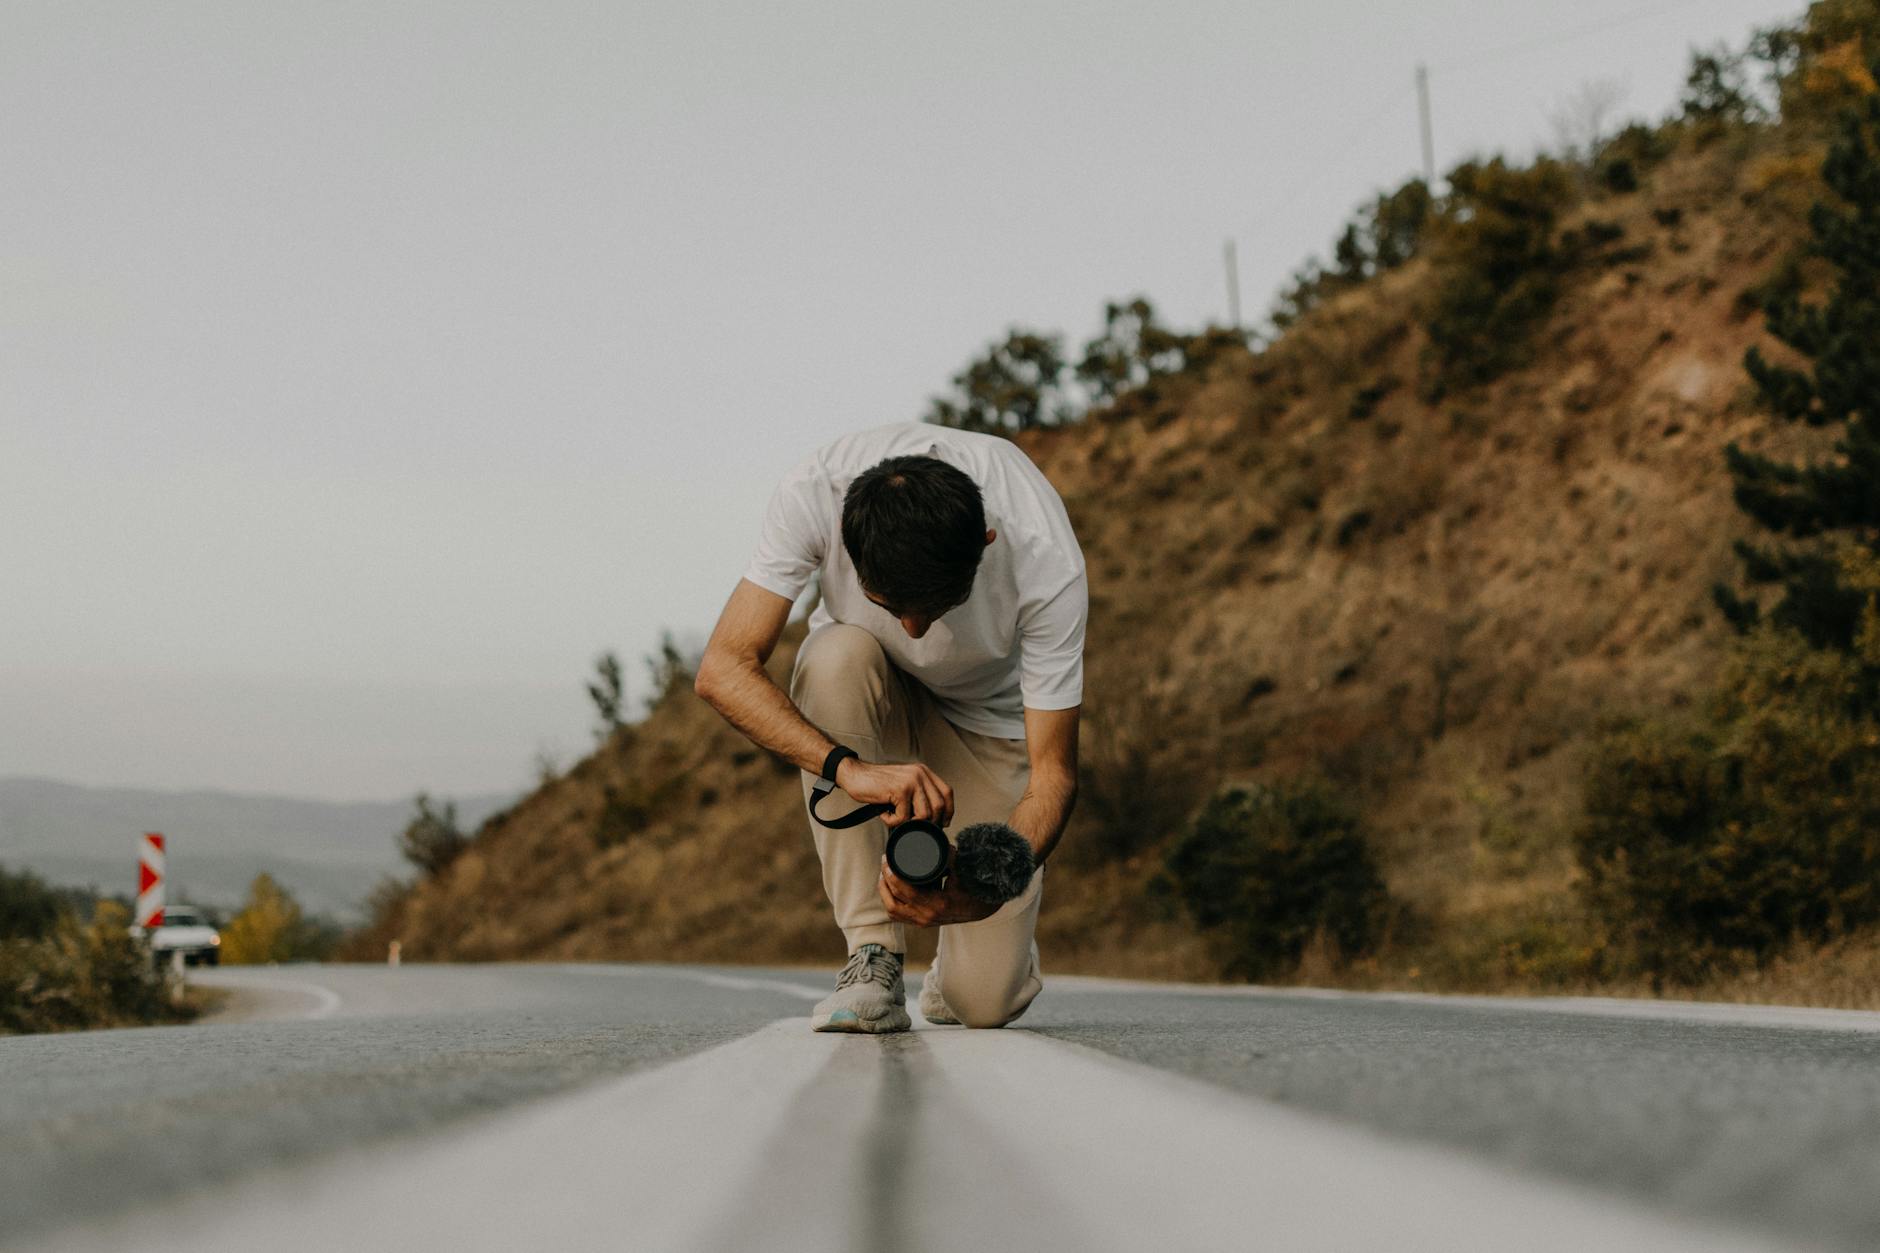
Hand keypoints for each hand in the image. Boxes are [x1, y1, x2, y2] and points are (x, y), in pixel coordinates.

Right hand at [836, 757, 953, 827]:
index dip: (948, 811)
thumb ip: (919, 795)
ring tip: (894, 817)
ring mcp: (911, 781)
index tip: (942, 823)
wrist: (855, 775)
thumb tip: (934, 819)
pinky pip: (904, 817)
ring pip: (924, 814)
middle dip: (929, 822)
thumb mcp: (904, 785)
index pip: (947, 793)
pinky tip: (884, 814)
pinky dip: (892, 821)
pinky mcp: (900, 790)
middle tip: (913, 825)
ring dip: (909, 823)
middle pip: (939, 806)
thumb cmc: (877, 784)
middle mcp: (920, 774)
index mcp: (924, 772)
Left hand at [878, 856, 999, 927]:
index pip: (907, 892)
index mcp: (937, 904)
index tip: (888, 860)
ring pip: (893, 910)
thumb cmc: (971, 890)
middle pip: (894, 902)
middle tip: (884, 863)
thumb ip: (951, 858)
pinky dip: (890, 901)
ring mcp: (923, 922)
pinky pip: (898, 916)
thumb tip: (941, 844)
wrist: (979, 909)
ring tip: (884, 874)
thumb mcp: (962, 872)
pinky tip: (888, 889)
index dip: (893, 876)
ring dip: (884, 893)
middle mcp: (927, 916)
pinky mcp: (921, 923)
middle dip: (885, 881)